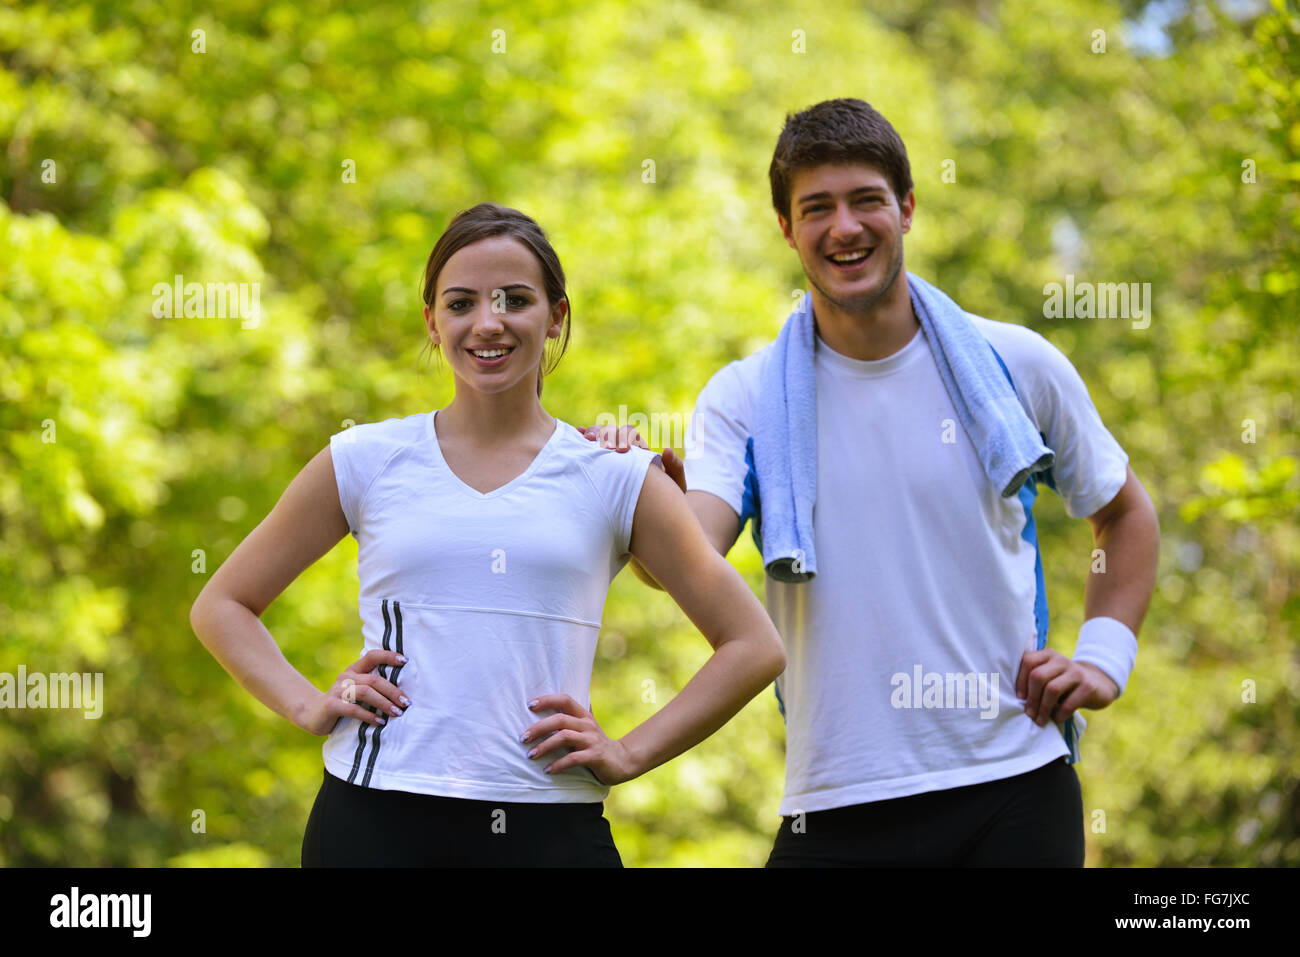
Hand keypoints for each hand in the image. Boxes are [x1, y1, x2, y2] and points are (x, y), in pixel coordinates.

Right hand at [299, 649, 409, 735]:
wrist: (313, 715)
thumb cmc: (343, 703)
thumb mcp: (357, 690)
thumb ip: (372, 686)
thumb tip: (403, 690)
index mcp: (354, 670)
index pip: (372, 656)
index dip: (388, 656)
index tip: (405, 661)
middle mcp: (346, 677)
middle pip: (373, 679)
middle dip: (392, 691)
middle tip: (406, 702)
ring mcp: (337, 690)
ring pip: (365, 692)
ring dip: (384, 703)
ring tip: (397, 712)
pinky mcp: (331, 705)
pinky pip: (354, 709)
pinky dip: (369, 716)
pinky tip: (380, 722)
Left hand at [520, 693, 638, 784]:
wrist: (622, 761)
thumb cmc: (595, 745)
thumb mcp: (584, 729)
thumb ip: (569, 721)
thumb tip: (545, 710)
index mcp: (583, 716)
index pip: (565, 700)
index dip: (547, 700)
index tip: (529, 705)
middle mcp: (588, 725)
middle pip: (560, 719)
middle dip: (539, 728)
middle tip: (523, 738)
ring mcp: (592, 740)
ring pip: (564, 737)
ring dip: (544, 746)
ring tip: (531, 755)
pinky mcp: (596, 756)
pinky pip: (573, 758)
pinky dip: (558, 764)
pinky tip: (548, 770)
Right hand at [575, 424, 685, 493]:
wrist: (659, 517)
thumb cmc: (667, 501)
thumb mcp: (675, 487)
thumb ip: (675, 469)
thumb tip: (665, 450)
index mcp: (640, 452)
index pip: (630, 436)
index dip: (624, 437)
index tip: (620, 450)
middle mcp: (624, 452)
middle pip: (611, 433)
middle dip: (604, 434)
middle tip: (597, 443)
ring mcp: (610, 460)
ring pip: (599, 439)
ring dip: (591, 435)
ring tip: (584, 439)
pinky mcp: (599, 470)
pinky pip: (589, 452)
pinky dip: (581, 441)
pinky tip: (575, 437)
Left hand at [1015, 649, 1118, 725]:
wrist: (1098, 684)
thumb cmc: (1065, 683)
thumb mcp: (1050, 675)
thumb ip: (1034, 679)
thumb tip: (1014, 698)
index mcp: (1048, 655)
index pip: (1027, 661)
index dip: (1020, 681)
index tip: (1019, 698)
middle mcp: (1061, 660)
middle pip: (1038, 676)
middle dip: (1031, 698)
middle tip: (1029, 713)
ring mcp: (1076, 672)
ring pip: (1052, 689)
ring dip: (1043, 708)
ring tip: (1040, 720)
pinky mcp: (1088, 687)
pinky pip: (1068, 703)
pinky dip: (1059, 714)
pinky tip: (1056, 719)